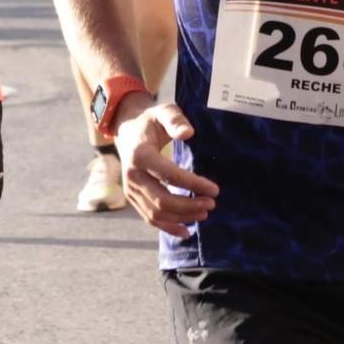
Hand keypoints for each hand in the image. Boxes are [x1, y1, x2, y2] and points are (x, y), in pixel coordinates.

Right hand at [114, 96, 219, 237]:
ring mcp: (130, 190)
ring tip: (204, 214)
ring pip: (156, 213)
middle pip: (162, 200)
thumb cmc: (151, 121)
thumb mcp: (163, 111)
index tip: (215, 189)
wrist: (127, 132)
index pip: (169, 175)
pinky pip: (149, 218)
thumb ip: (176, 119)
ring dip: (181, 217)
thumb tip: (189, 133)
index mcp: (140, 155)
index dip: (193, 184)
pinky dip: (167, 227)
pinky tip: (186, 231)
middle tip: (212, 204)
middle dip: (189, 205)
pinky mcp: (133, 198)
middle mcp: (132, 176)